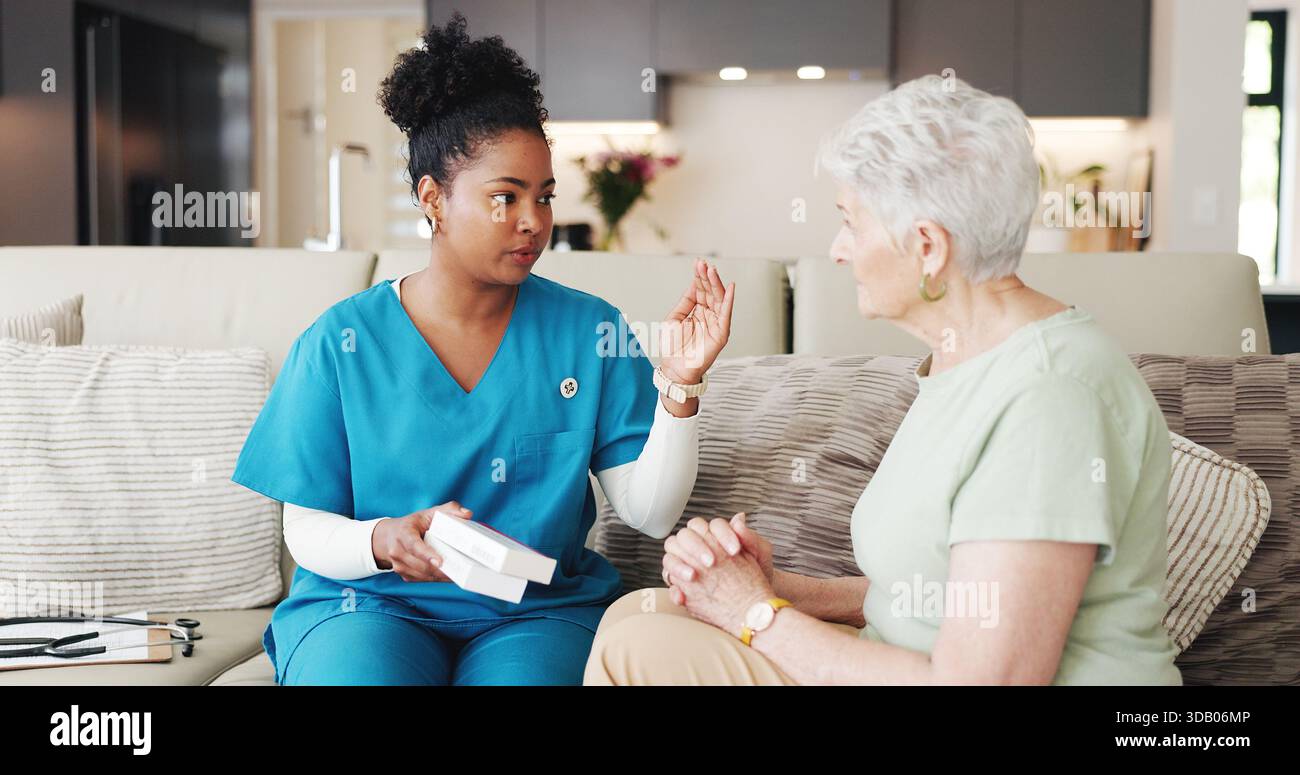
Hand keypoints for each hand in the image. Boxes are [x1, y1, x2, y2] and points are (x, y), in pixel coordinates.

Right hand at [371, 500, 472, 581]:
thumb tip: (467, 514)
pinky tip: (448, 576)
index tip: (440, 562)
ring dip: (440, 577)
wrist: (389, 537)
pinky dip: (436, 579)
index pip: (414, 546)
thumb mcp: (428, 513)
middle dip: (440, 570)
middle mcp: (397, 551)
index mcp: (403, 533)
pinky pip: (422, 580)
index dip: (427, 555)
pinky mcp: (404, 575)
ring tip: (458, 575)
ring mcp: (398, 565)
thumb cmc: (413, 524)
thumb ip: (448, 510)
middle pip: (421, 565)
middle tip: (460, 570)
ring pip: (423, 575)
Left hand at [657, 259, 734, 383]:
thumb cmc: (673, 347)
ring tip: (712, 270)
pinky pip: (726, 314)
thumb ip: (685, 302)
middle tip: (704, 264)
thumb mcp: (674, 318)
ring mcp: (715, 324)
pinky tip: (729, 288)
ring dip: (716, 284)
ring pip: (719, 299)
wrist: (674, 368)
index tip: (698, 263)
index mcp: (696, 311)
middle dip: (707, 277)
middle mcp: (708, 315)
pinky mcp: (721, 333)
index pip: (700, 290)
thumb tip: (694, 284)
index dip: (699, 277)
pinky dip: (728, 301)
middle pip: (710, 292)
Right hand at [661, 516, 774, 637]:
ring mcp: (689, 565)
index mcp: (717, 536)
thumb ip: (751, 537)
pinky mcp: (684, 585)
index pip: (711, 526)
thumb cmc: (758, 573)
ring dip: (679, 564)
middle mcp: (700, 547)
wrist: (756, 601)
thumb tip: (739, 519)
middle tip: (712, 561)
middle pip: (686, 536)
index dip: (722, 534)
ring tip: (693, 576)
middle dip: (697, 547)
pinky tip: (682, 596)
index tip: (735, 550)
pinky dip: (673, 589)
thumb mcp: (761, 554)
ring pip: (671, 556)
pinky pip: (670, 583)